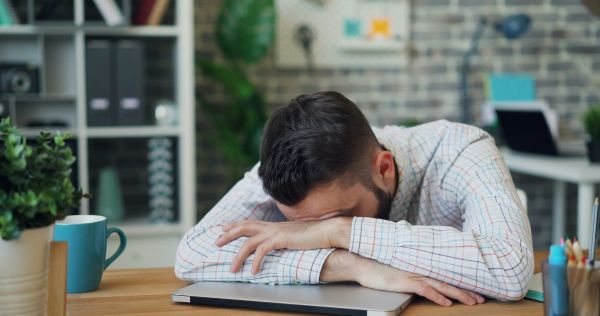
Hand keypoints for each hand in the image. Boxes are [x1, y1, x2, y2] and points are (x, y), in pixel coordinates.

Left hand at [215, 218, 348, 273]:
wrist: (326, 231)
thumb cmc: (313, 235)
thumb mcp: (294, 235)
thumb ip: (284, 238)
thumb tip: (279, 243)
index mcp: (274, 225)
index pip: (250, 222)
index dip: (235, 225)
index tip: (223, 228)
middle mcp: (272, 226)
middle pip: (244, 227)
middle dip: (228, 234)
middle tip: (216, 242)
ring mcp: (275, 232)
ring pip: (248, 241)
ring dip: (238, 256)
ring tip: (233, 269)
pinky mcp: (281, 239)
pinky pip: (262, 251)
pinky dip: (256, 262)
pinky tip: (254, 271)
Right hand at [355, 255, 484, 305]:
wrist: (363, 262)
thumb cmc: (379, 266)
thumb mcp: (399, 268)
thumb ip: (412, 270)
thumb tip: (420, 276)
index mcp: (420, 266)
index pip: (445, 276)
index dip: (461, 283)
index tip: (475, 290)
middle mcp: (421, 269)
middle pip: (448, 281)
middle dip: (467, 290)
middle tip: (482, 298)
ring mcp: (414, 274)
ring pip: (442, 285)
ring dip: (458, 294)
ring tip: (473, 301)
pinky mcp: (405, 281)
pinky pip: (425, 289)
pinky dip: (437, 296)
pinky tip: (447, 303)